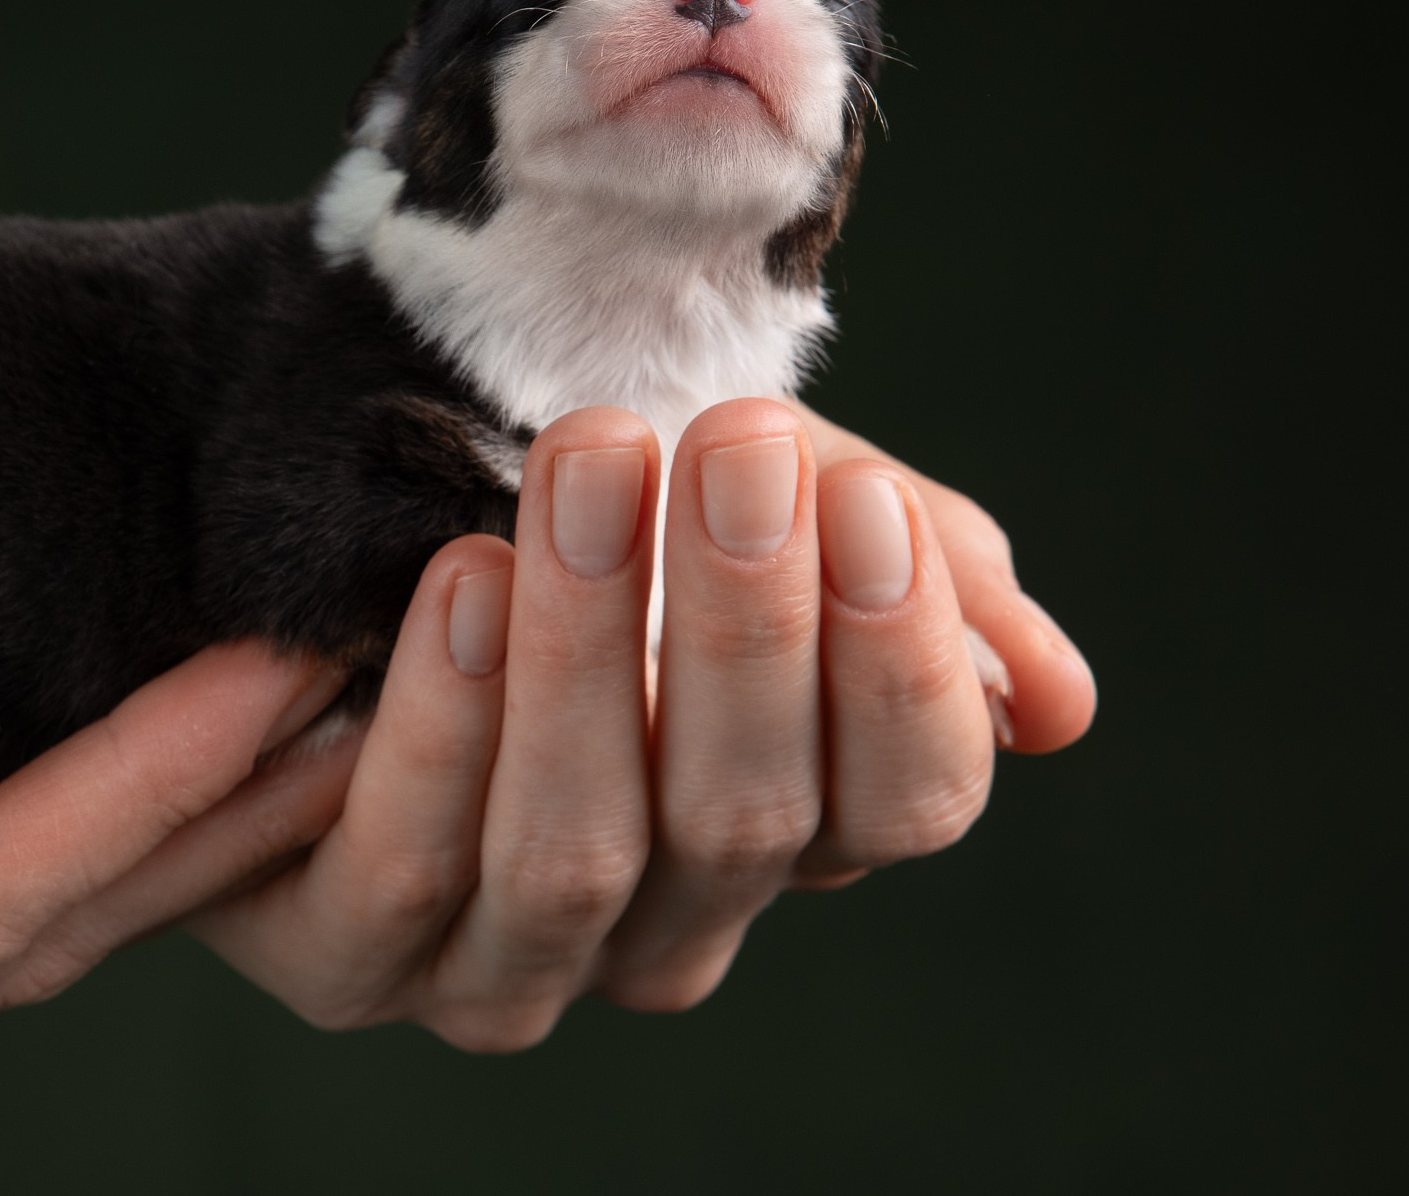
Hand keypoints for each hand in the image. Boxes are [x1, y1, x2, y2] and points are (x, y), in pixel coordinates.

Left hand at [192, 398, 1094, 1046]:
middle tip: (733, 444)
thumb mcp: (764, 507)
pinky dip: (444, 723)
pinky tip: (463, 582)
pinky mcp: (351, 958)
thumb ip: (916, 583)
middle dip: (744, 623)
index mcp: (796, 828)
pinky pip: (411, 868)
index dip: (899, 660)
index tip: (860, 499)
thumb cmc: (598, 504)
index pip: (909, 796)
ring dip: (588, 650)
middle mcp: (671, 926)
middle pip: (749, 816)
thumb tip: (1060, 706)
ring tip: (586, 465)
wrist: (348, 495)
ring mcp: (512, 964)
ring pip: (577, 849)